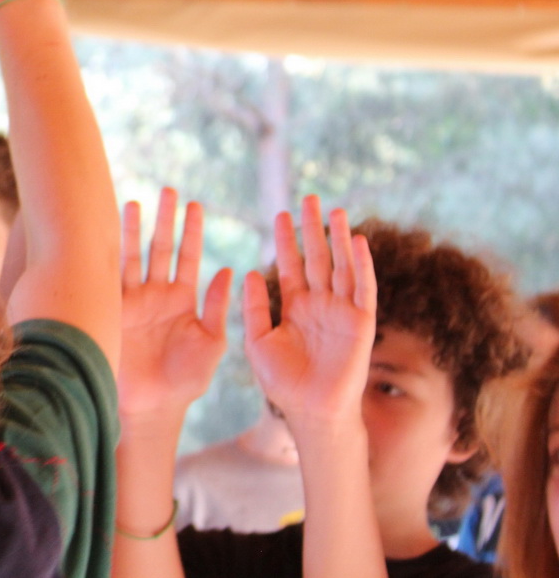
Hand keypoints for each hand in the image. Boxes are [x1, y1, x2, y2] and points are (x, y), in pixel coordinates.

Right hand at [118, 188, 232, 418]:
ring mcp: (133, 301)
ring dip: (134, 231)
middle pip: (160, 248)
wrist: (150, 406)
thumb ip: (219, 308)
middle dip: (165, 220)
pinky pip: (110, 278)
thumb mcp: (211, 343)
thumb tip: (229, 271)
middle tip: (169, 191)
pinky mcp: (113, 311)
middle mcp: (157, 295)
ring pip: (133, 257)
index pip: (189, 257)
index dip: (192, 231)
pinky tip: (106, 234)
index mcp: (184, 301)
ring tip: (135, 203)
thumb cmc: (185, 381)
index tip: (196, 205)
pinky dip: (108, 256)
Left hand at [243, 196, 376, 426]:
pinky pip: (363, 289)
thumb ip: (255, 308)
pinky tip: (358, 242)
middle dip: (312, 230)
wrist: (310, 411)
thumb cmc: (282, 382)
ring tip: (334, 210)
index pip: (291, 265)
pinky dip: (361, 265)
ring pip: (341, 267)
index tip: (280, 214)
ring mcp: (341, 312)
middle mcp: (319, 305)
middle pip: (316, 258)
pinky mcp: (361, 323)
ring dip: (338, 239)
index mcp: (294, 307)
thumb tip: (247, 272)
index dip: (287, 240)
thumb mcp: (258, 341)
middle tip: (308, 199)